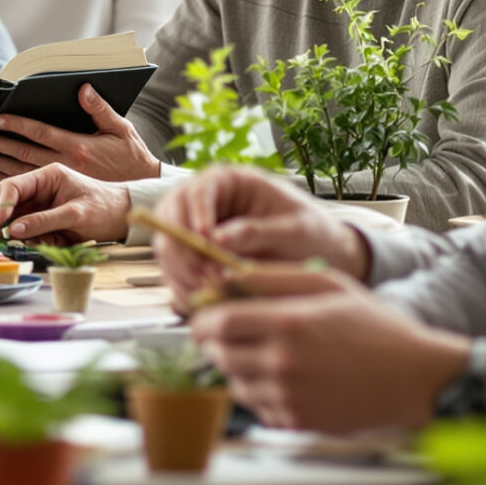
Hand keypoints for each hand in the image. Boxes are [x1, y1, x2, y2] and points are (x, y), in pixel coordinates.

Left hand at [0, 86, 161, 181]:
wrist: (141, 192)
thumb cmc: (132, 158)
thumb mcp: (122, 130)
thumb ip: (101, 109)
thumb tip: (84, 88)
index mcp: (78, 147)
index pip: (41, 133)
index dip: (17, 125)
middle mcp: (66, 165)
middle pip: (23, 154)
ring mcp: (61, 183)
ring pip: (21, 172)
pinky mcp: (61, 196)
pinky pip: (30, 189)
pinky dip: (10, 183)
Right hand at [0, 164, 130, 243]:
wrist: (124, 218)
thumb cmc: (105, 208)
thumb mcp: (76, 214)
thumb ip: (44, 220)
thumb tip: (14, 229)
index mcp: (47, 176)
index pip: (12, 186)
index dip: (0, 205)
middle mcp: (40, 189)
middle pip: (8, 202)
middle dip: (5, 220)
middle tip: (6, 237)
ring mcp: (41, 205)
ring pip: (16, 220)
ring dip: (21, 234)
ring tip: (41, 241)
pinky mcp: (44, 221)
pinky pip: (28, 232)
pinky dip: (33, 240)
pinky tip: (50, 242)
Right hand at [153, 167, 370, 309]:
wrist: (318, 253)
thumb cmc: (310, 231)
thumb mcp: (293, 229)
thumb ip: (257, 232)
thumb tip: (219, 240)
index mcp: (226, 182)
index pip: (197, 191)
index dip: (195, 215)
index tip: (205, 241)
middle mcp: (202, 203)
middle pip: (170, 220)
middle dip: (184, 251)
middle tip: (206, 276)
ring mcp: (192, 231)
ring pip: (168, 249)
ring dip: (182, 274)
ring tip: (208, 294)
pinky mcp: (193, 258)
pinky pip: (176, 273)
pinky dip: (184, 289)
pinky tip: (203, 303)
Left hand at [190, 285, 469, 433]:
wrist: (414, 377)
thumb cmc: (374, 326)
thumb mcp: (328, 284)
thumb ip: (272, 277)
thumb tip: (226, 275)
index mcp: (288, 324)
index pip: (215, 325)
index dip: (203, 319)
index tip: (207, 316)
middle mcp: (283, 364)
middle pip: (218, 355)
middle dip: (218, 342)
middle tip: (237, 334)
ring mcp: (288, 397)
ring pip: (234, 383)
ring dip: (240, 368)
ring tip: (270, 355)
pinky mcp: (296, 422)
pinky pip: (257, 407)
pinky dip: (262, 394)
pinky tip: (288, 379)